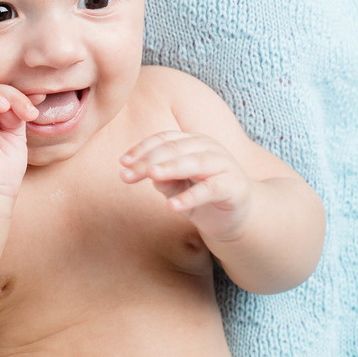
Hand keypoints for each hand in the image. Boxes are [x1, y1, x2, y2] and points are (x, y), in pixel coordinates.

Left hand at [119, 131, 253, 241]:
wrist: (235, 217)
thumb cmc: (200, 198)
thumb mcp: (176, 188)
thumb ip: (162, 179)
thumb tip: (144, 172)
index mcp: (193, 142)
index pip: (164, 139)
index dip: (142, 149)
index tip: (122, 162)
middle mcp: (209, 148)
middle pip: (176, 148)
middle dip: (149, 161)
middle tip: (127, 174)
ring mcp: (224, 165)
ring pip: (195, 162)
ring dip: (171, 168)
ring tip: (151, 176)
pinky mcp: (234, 186)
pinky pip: (211, 189)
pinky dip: (191, 197)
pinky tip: (172, 206)